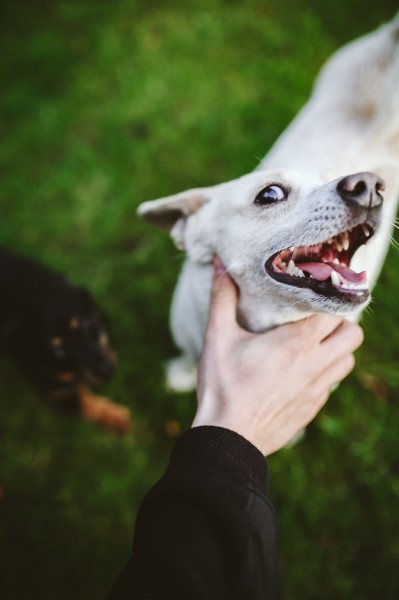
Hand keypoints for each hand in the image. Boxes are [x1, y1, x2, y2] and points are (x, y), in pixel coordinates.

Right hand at [192, 258, 363, 454]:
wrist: (228, 439)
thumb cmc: (223, 386)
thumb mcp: (218, 337)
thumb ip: (222, 297)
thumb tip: (220, 264)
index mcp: (298, 343)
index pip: (335, 312)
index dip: (326, 301)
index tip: (311, 296)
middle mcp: (316, 365)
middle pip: (353, 335)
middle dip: (339, 324)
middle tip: (314, 320)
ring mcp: (318, 390)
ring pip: (348, 361)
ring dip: (336, 349)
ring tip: (311, 345)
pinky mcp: (312, 408)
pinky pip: (331, 384)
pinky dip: (324, 373)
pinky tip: (299, 373)